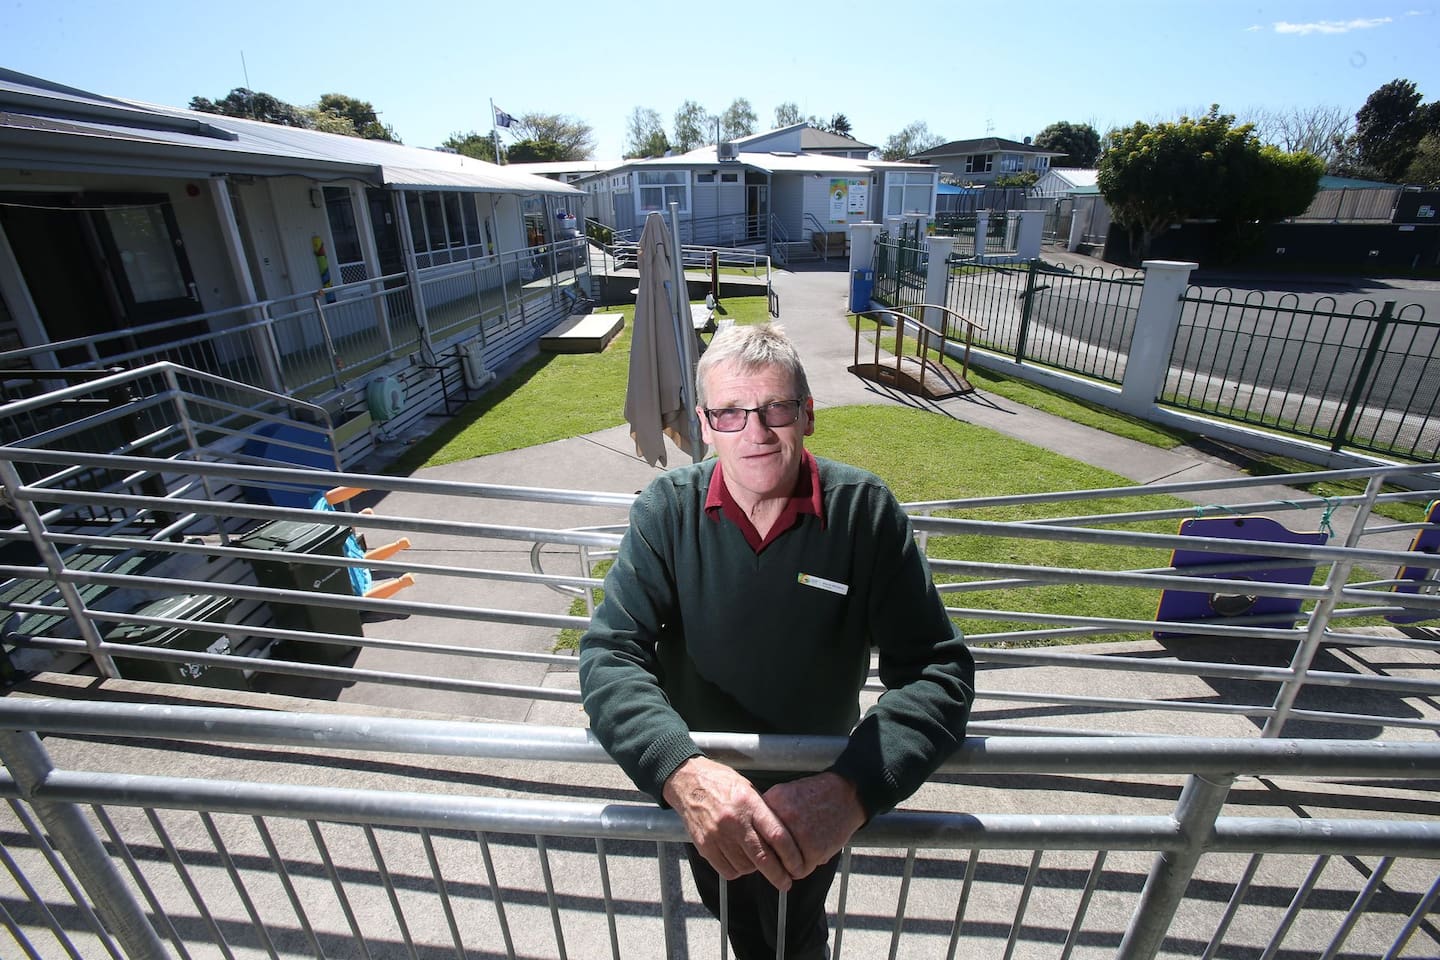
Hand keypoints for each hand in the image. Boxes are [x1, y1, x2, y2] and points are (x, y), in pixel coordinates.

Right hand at [662, 757, 802, 889]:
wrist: (687, 781)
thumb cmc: (722, 783)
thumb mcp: (749, 790)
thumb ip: (764, 814)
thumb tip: (783, 840)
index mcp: (749, 804)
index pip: (777, 836)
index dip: (792, 856)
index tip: (799, 867)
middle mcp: (734, 821)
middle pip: (763, 858)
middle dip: (779, 875)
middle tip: (787, 883)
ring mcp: (717, 835)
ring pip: (746, 867)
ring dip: (756, 870)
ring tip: (757, 862)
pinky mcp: (704, 846)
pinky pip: (727, 870)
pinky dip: (738, 871)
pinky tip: (740, 862)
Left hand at [762, 773, 866, 878]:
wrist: (845, 795)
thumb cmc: (816, 796)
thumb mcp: (786, 793)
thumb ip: (769, 812)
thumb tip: (754, 836)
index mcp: (772, 802)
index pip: (754, 833)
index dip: (759, 844)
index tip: (764, 849)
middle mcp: (782, 817)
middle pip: (766, 850)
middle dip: (771, 858)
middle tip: (778, 858)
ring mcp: (798, 833)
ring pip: (782, 864)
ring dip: (789, 865)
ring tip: (799, 854)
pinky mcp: (814, 848)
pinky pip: (799, 870)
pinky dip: (804, 866)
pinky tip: (812, 852)